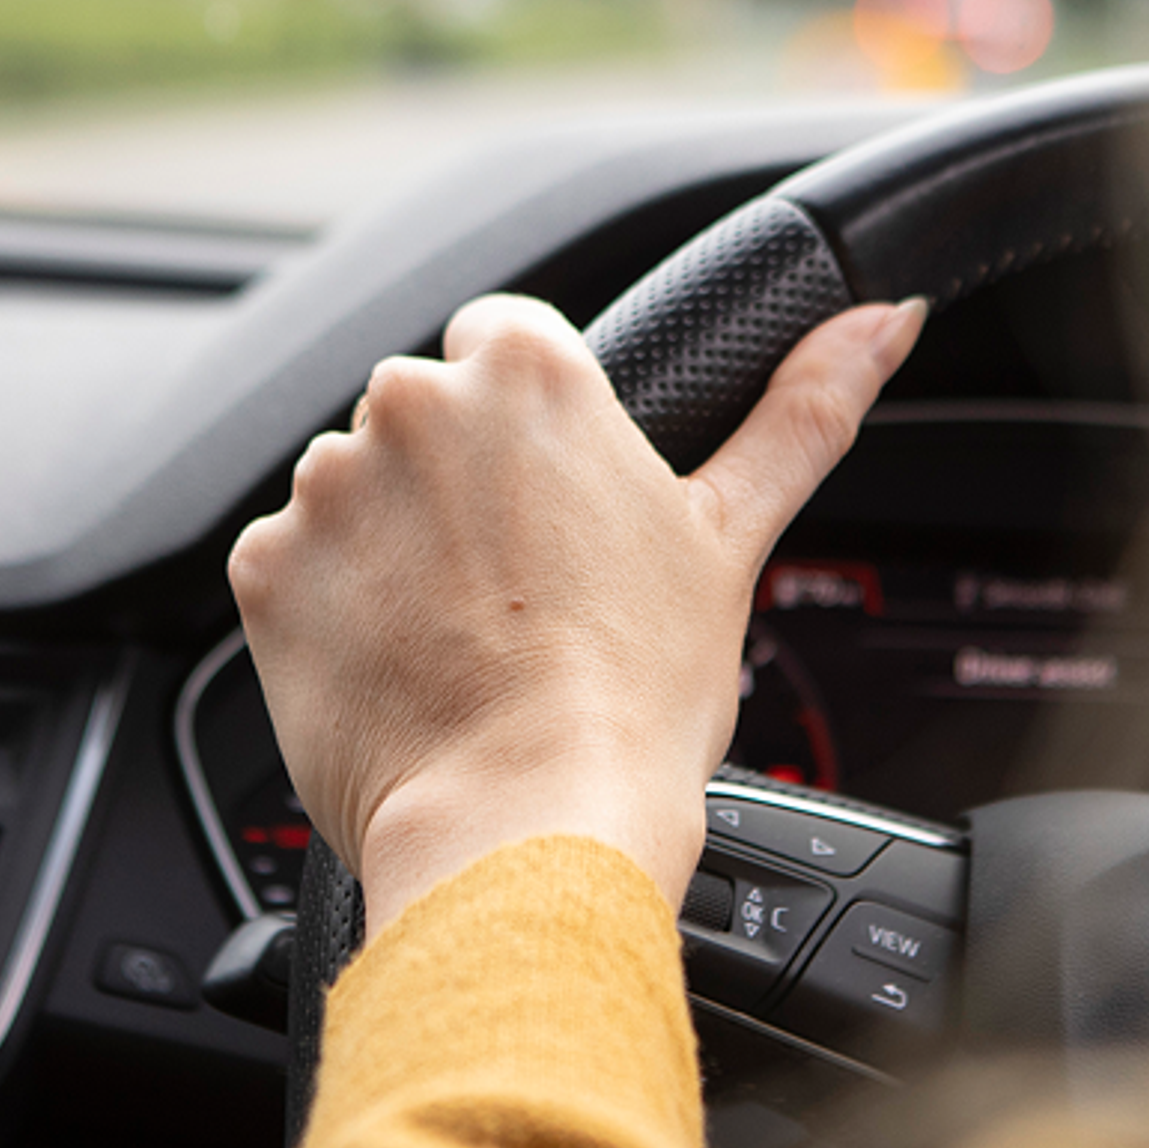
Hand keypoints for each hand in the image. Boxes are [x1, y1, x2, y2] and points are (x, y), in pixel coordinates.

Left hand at [228, 291, 925, 934]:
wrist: (528, 826)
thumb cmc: (634, 695)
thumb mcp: (732, 537)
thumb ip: (802, 411)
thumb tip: (884, 321)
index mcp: (527, 371)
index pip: (507, 341)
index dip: (534, 432)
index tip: (553, 508)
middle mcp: (411, 404)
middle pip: (427, 417)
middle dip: (460, 489)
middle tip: (518, 594)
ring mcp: (327, 487)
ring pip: (358, 493)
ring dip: (392, 547)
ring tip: (460, 641)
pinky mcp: (265, 570)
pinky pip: (295, 567)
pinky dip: (333, 611)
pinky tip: (400, 666)